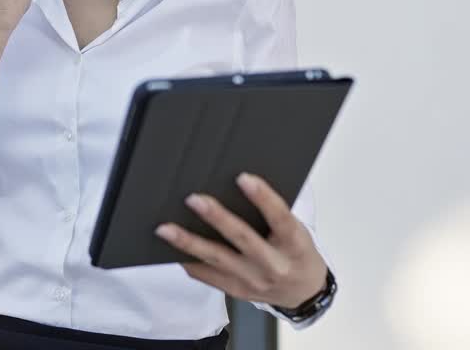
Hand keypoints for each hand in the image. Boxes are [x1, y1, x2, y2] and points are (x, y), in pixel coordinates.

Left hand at [155, 173, 327, 309]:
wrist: (303, 293)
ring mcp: (253, 280)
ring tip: (165, 228)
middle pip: (243, 238)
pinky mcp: (236, 291)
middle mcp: (273, 264)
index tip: (243, 177)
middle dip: (217, 218)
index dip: (263, 198)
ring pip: (217, 259)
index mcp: (294, 244)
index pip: (280, 218)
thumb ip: (272, 214)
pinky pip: (207, 276)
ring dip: (189, 242)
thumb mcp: (296, 230)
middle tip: (193, 199)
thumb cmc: (297, 252)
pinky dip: (188, 260)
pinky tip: (170, 248)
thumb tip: (237, 183)